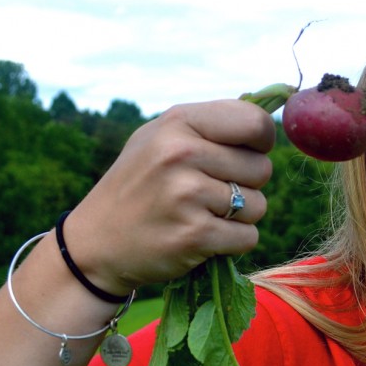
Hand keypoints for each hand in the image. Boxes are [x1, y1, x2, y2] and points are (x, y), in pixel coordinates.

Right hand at [60, 99, 275, 294]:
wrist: (95, 244)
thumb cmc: (139, 186)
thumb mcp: (161, 139)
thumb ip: (210, 127)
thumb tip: (270, 121)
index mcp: (177, 122)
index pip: (255, 121)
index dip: (262, 142)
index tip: (247, 153)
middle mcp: (181, 153)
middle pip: (261, 168)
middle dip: (246, 184)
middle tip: (208, 193)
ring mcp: (187, 194)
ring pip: (258, 205)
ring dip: (239, 216)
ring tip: (200, 214)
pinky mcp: (195, 235)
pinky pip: (249, 237)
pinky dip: (232, 242)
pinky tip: (200, 237)